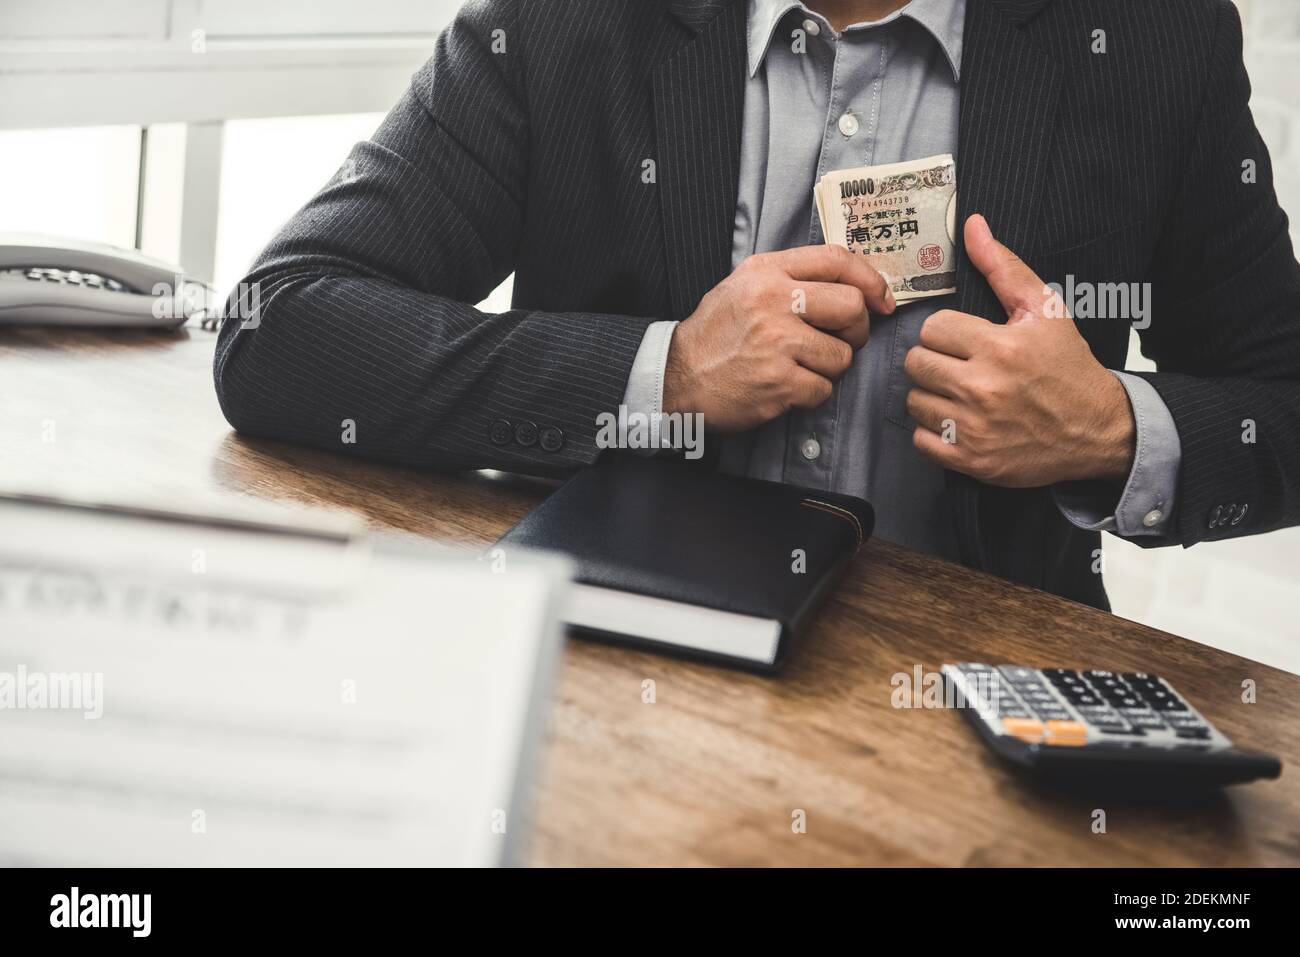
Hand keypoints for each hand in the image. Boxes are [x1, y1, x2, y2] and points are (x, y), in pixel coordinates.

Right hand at [664, 245, 894, 430]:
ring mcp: (776, 343)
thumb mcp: (743, 286)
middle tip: (842, 341)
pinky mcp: (778, 383)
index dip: (870, 280)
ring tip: (801, 367)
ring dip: (830, 368)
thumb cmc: (714, 334)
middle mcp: (773, 302)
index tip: (882, 300)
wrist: (676, 376)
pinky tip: (785, 387)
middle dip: (857, 330)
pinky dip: (810, 394)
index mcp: (766, 272)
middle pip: (852, 307)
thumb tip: (849, 284)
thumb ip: (789, 278)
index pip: (837, 260)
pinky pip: (822, 390)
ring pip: (842, 356)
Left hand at [904, 214, 1135, 486]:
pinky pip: (920, 440)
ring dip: (931, 396)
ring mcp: (974, 428)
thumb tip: (972, 226)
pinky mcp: (970, 460)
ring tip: (959, 394)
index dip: (947, 333)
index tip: (966, 341)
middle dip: (935, 362)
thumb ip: (1003, 267)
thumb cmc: (1066, 367)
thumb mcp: (1044, 311)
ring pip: (914, 400)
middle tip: (960, 366)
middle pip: (916, 363)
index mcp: (999, 347)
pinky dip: (933, 433)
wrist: (1096, 430)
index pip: (932, 328)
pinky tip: (957, 422)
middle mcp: (983, 388)